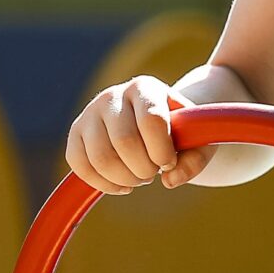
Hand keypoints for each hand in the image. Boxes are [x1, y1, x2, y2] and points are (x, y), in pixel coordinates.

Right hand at [66, 77, 209, 195]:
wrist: (152, 123)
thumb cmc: (179, 132)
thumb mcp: (198, 140)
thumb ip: (196, 159)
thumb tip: (170, 180)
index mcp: (145, 87)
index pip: (151, 120)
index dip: (162, 150)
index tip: (169, 161)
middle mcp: (112, 96)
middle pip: (124, 142)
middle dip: (145, 169)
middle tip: (154, 171)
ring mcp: (89, 114)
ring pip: (101, 158)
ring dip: (126, 179)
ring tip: (140, 176)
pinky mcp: (75, 136)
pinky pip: (81, 167)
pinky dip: (104, 184)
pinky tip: (123, 184)